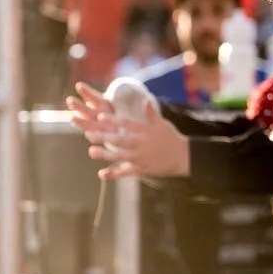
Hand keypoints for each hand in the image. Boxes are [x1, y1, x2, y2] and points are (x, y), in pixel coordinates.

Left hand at [68, 82, 188, 179]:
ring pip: (120, 156)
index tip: (100, 116)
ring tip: (91, 151)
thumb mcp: (163, 124)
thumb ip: (151, 113)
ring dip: (105, 154)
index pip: (128, 124)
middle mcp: (141, 144)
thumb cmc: (171, 138)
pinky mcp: (141, 169)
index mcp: (145, 132)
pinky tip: (101, 174)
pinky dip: (114, 174)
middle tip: (89, 134)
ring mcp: (141, 158)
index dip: (114, 120)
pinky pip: (126, 172)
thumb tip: (145, 99)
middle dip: (104, 137)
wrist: (183, 157)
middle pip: (120, 140)